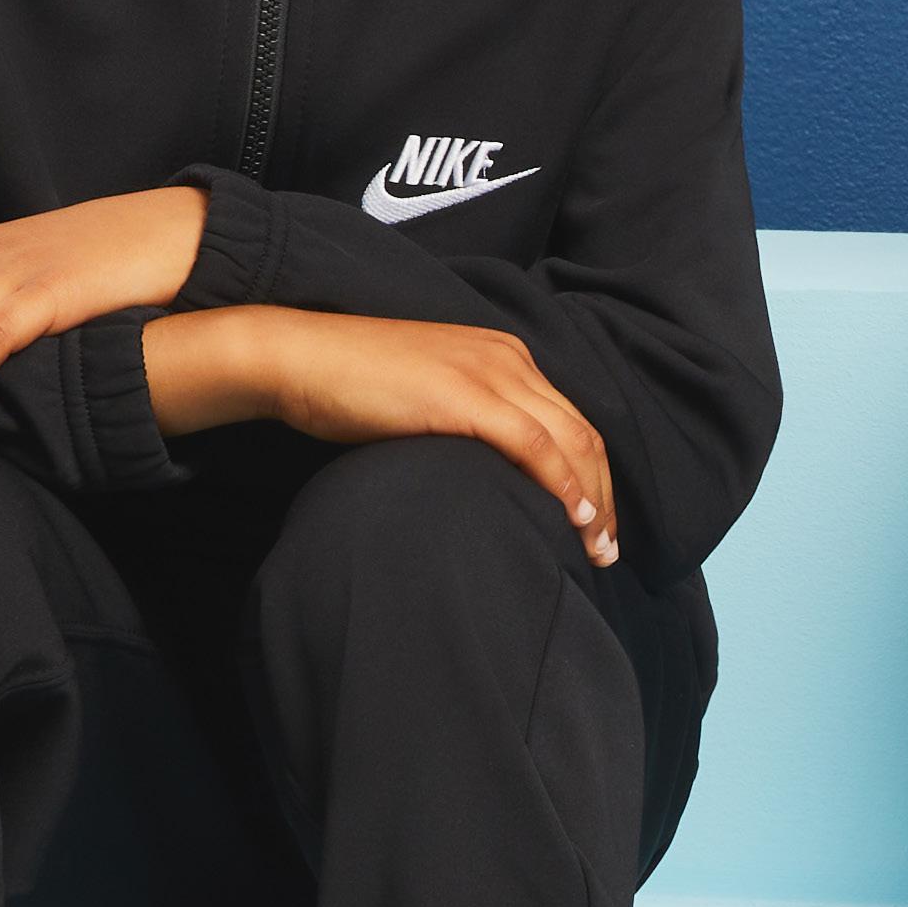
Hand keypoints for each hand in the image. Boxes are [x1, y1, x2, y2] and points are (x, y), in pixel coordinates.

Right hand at [147, 306, 620, 564]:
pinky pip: (534, 446)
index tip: (595, 525)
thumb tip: (490, 473)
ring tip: (595, 549)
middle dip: (603, 497)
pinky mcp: (466, 396)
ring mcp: (489, 374)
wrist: (301, 358)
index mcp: (503, 356)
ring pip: (569, 442)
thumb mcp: (428, 398)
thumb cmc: (351, 385)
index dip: (591, 477)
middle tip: (606, 550)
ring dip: (591, 501)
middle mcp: (507, 359)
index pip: (569, 422)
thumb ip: (467, 422)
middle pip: (582, 434)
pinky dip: (562, 485)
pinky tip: (572, 519)